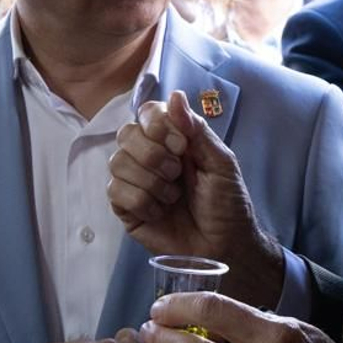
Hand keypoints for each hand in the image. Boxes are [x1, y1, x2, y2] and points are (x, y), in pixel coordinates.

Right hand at [108, 90, 282, 307]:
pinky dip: (141, 202)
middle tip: (177, 174)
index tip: (180, 145)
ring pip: (117, 161)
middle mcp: (149, 155)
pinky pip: (115, 192)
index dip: (157, 123)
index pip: (147, 112)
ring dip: (150, 181)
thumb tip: (175, 95)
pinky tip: (159, 212)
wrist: (223, 247)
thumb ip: (197, 130)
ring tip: (173, 197)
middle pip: (126, 134)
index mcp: (173, 138)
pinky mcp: (125, 207)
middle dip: (153, 154)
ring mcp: (135, 180)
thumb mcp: (221, 163)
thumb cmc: (227, 203)